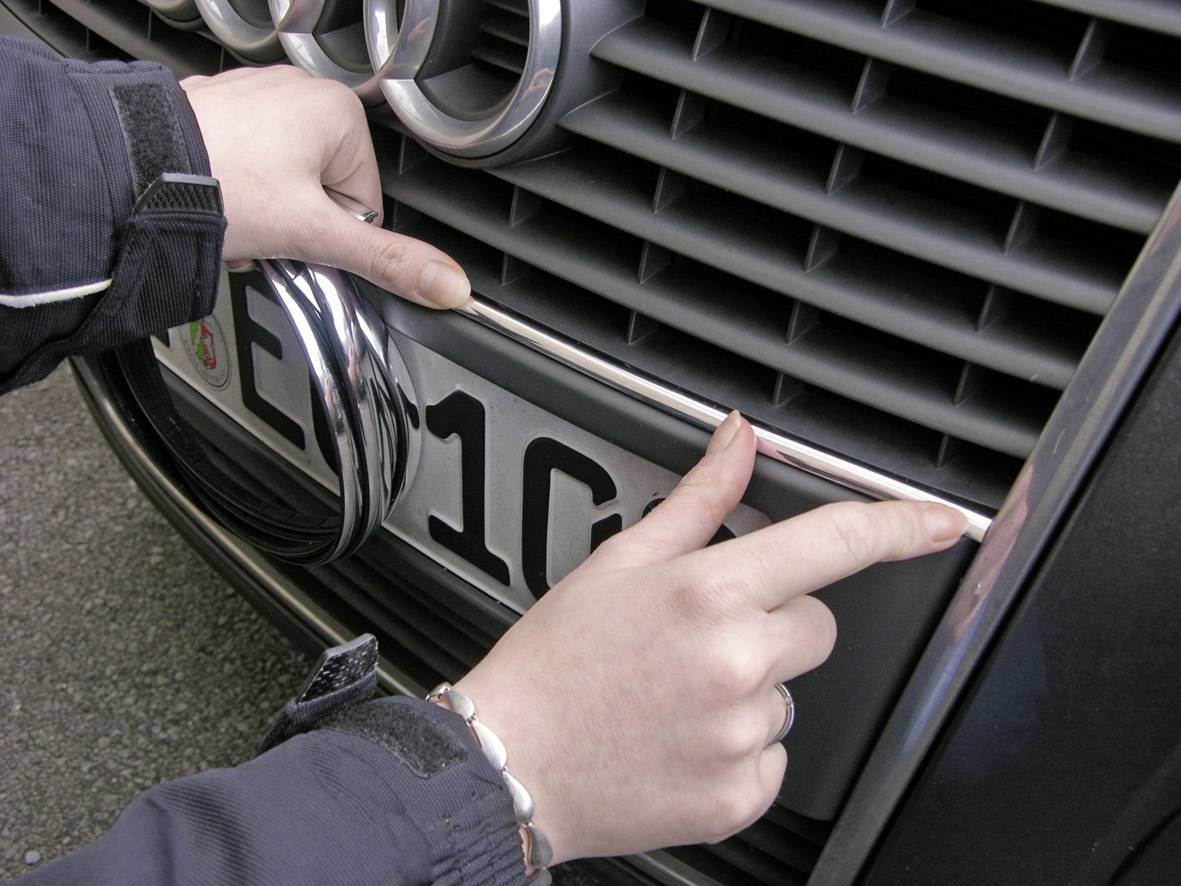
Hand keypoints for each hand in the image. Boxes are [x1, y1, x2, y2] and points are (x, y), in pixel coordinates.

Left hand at [180, 66, 470, 307]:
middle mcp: (298, 90)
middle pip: (323, 191)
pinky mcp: (218, 108)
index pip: (364, 199)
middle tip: (264, 231)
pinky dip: (233, 190)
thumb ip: (386, 260)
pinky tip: (216, 199)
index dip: (333, 235)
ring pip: (283, 182)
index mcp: (337, 111)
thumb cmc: (216, 187)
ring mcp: (254, 94)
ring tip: (235, 216)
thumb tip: (449, 283)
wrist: (129, 175)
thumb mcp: (315, 235)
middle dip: (294, 225)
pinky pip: (245, 163)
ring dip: (262, 213)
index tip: (302, 239)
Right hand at [455, 412, 966, 861]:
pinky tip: (684, 735)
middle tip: (706, 636)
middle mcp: (736, 661)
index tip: (941, 524)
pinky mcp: (741, 793)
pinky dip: (740, 747)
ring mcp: (741, 734)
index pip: (832, 544)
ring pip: (792, 694)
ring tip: (679, 692)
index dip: (899, 527)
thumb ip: (701, 498)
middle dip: (778, 622)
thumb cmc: (557, 661)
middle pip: (819, 626)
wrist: (513, 762)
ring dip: (753, 688)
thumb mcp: (622, 561)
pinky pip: (775, 755)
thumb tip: (739, 440)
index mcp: (708, 592)